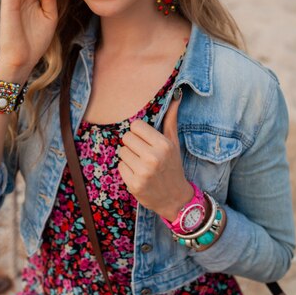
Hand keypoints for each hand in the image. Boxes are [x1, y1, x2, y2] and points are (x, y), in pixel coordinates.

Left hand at [118, 90, 192, 218]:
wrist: (175, 198)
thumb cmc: (172, 167)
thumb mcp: (174, 143)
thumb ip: (171, 120)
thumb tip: (175, 96)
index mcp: (164, 145)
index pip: (136, 125)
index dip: (139, 132)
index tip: (145, 141)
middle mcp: (154, 158)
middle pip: (126, 138)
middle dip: (132, 145)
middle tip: (142, 154)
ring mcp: (143, 172)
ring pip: (121, 152)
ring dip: (128, 157)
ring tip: (141, 165)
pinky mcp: (134, 184)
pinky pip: (120, 166)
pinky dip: (126, 170)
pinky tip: (138, 175)